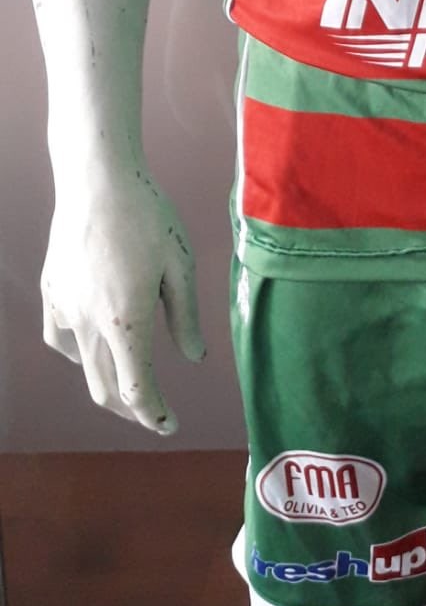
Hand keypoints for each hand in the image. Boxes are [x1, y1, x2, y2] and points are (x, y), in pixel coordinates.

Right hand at [41, 168, 206, 435]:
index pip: (138, 391)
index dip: (154, 416)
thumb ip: (185, 317)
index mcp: (127, 322)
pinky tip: (92, 346)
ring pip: (82, 367)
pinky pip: (61, 338)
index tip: (170, 425)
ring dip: (105, 384)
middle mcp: (90, 323)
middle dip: (132, 409)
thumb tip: (193, 358)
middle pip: (106, 389)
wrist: (98, 180)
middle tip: (154, 414)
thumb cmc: (148, 216)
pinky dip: (77, 352)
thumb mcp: (180, 265)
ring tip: (128, 384)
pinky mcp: (52, 291)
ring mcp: (65, 308)